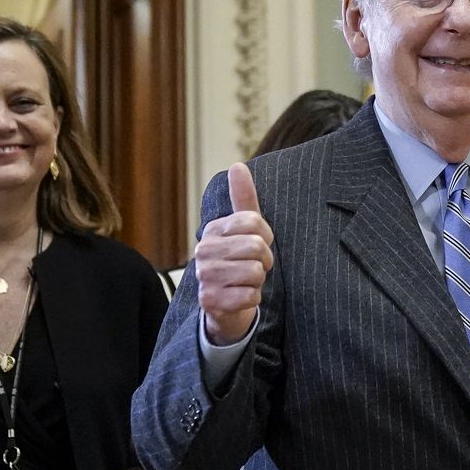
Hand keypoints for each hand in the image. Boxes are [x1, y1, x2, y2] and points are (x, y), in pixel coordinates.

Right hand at [196, 163, 272, 345]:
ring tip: (244, 281)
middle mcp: (203, 250)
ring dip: (258, 281)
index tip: (258, 246)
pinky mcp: (210, 301)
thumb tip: (237, 165)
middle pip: (256, 247)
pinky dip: (252, 298)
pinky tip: (239, 296)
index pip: (255, 222)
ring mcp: (204, 276)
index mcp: (213, 229)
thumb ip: (243, 199)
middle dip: (264, 260)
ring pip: (255, 272)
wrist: (226, 303)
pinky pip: (250, 296)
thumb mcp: (244, 229)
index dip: (266, 237)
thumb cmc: (239, 261)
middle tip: (253, 267)